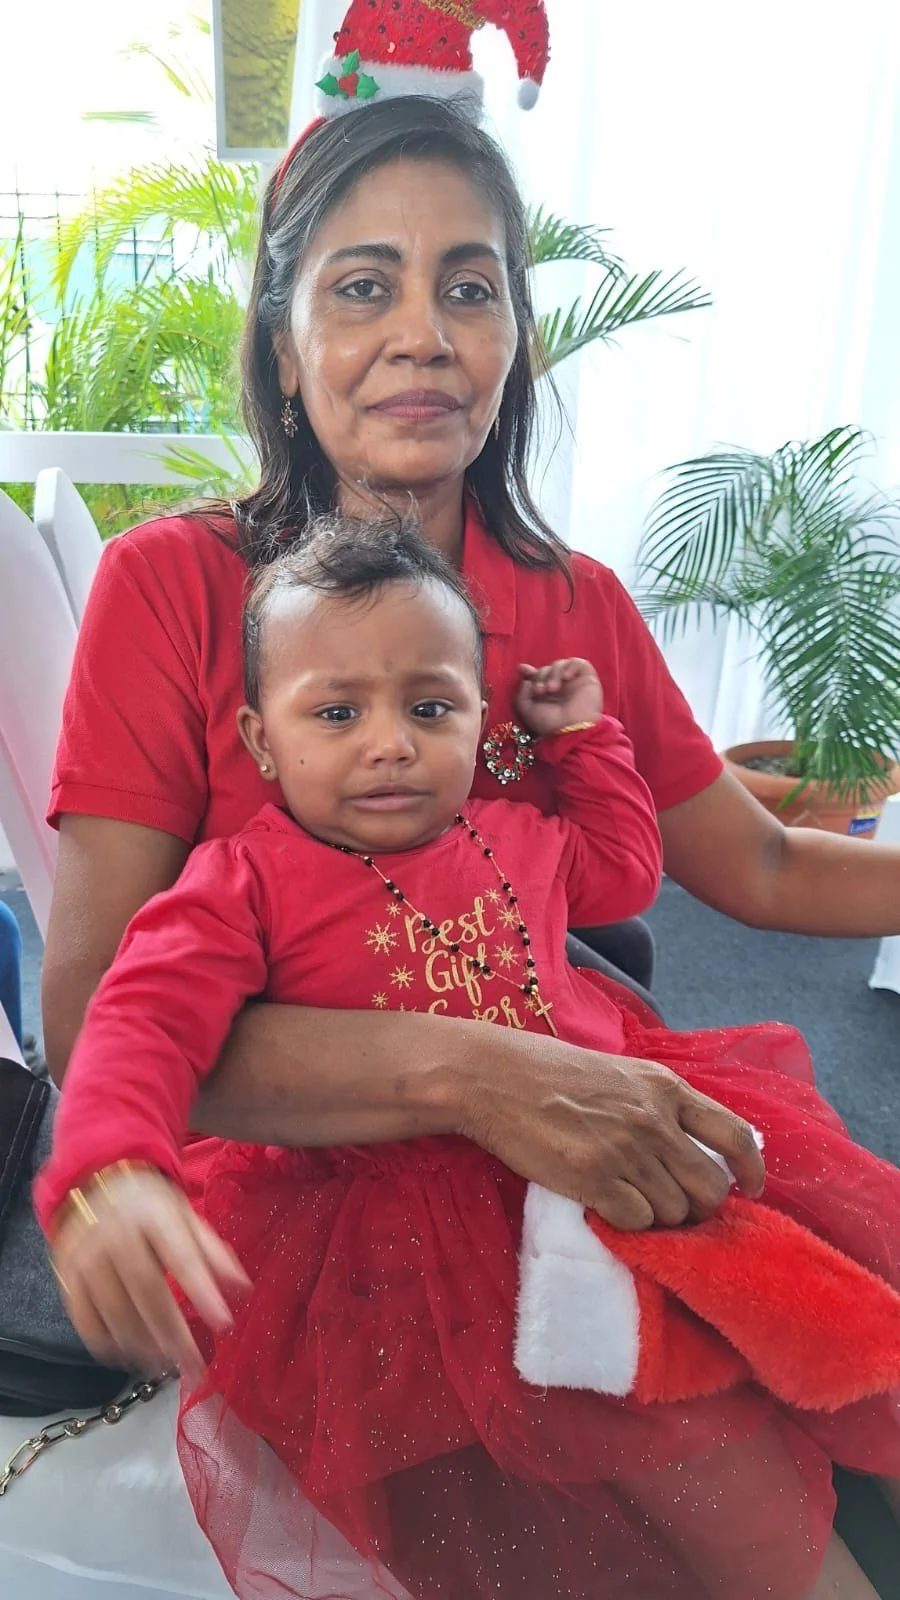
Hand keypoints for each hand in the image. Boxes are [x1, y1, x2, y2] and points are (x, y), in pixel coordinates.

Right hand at [50, 1167, 250, 1374]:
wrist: (92, 1184)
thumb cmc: (148, 1207)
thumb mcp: (183, 1217)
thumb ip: (211, 1251)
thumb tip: (242, 1287)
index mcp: (154, 1216)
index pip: (181, 1257)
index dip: (202, 1291)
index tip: (223, 1322)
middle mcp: (117, 1235)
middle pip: (146, 1290)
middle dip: (172, 1331)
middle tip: (192, 1361)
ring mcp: (88, 1256)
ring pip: (115, 1309)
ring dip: (142, 1343)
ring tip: (164, 1364)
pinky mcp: (68, 1275)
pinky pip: (85, 1317)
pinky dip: (106, 1342)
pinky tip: (127, 1355)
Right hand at [453, 1031, 764, 1229]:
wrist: (494, 1078)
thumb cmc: (551, 1072)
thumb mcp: (620, 1073)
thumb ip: (659, 1104)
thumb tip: (693, 1144)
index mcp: (665, 1088)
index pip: (735, 1135)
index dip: (751, 1171)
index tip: (748, 1189)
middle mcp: (654, 1121)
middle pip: (710, 1187)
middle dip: (699, 1205)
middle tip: (674, 1204)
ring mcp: (626, 1152)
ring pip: (674, 1212)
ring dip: (658, 1216)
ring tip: (628, 1198)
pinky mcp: (594, 1181)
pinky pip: (638, 1223)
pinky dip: (628, 1224)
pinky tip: (606, 1205)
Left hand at [515, 658, 602, 738]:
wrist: (571, 729)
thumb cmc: (550, 723)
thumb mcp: (528, 710)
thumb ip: (523, 693)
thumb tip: (526, 678)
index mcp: (547, 694)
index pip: (539, 676)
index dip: (530, 671)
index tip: (522, 669)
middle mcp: (561, 687)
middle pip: (547, 669)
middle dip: (540, 676)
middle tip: (540, 691)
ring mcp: (575, 682)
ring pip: (560, 664)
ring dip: (553, 673)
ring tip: (552, 689)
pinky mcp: (588, 679)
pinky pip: (578, 662)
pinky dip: (570, 667)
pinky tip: (567, 678)